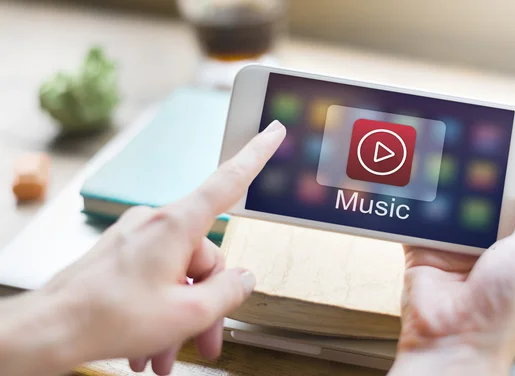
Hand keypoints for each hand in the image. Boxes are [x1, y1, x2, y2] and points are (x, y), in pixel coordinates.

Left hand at [39, 120, 285, 374]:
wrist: (49, 330)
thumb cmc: (108, 318)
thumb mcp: (186, 313)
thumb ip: (228, 292)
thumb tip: (244, 278)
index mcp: (177, 226)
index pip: (228, 182)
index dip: (255, 156)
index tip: (272, 132)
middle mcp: (157, 223)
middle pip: (205, 257)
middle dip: (207, 304)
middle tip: (207, 340)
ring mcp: (137, 238)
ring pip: (179, 274)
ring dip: (180, 316)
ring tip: (167, 354)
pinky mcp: (123, 254)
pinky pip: (156, 277)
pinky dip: (159, 310)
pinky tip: (150, 346)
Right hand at [391, 150, 514, 374]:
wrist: (452, 342)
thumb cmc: (500, 313)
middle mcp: (489, 243)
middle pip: (486, 194)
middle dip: (481, 168)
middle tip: (474, 136)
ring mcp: (455, 246)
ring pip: (452, 203)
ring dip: (448, 183)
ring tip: (444, 151)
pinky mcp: (424, 250)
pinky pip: (419, 220)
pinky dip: (416, 203)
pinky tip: (416, 182)